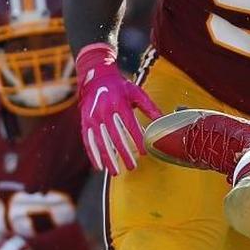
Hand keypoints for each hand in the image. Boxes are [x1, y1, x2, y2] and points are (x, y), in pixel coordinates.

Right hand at [75, 43, 161, 175]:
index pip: (129, 125)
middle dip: (123, 154)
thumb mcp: (137, 93)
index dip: (137, 140)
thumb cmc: (121, 87)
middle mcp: (104, 111)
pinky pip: (88, 141)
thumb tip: (164, 121)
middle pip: (115, 137)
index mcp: (119, 104)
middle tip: (132, 167)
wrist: (96, 77)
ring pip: (100, 142)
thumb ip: (150, 108)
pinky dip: (93, 154)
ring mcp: (93, 117)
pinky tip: (99, 166)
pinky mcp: (85, 122)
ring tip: (115, 172)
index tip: (143, 153)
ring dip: (108, 158)